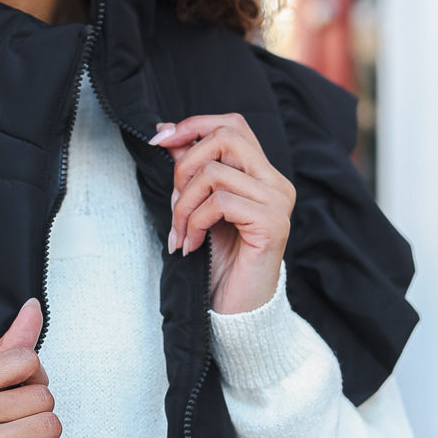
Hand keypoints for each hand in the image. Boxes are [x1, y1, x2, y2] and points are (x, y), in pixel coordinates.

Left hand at [149, 113, 295, 313]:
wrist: (236, 312)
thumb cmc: (218, 264)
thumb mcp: (198, 209)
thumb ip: (190, 173)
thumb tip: (166, 134)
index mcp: (262, 175)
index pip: (232, 125)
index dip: (193, 125)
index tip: (159, 141)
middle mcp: (276, 183)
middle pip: (225, 138)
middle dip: (184, 167)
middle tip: (174, 204)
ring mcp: (278, 202)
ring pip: (214, 173)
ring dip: (183, 204)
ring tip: (181, 233)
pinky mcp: (272, 224)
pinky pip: (220, 202)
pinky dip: (195, 222)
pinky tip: (192, 245)